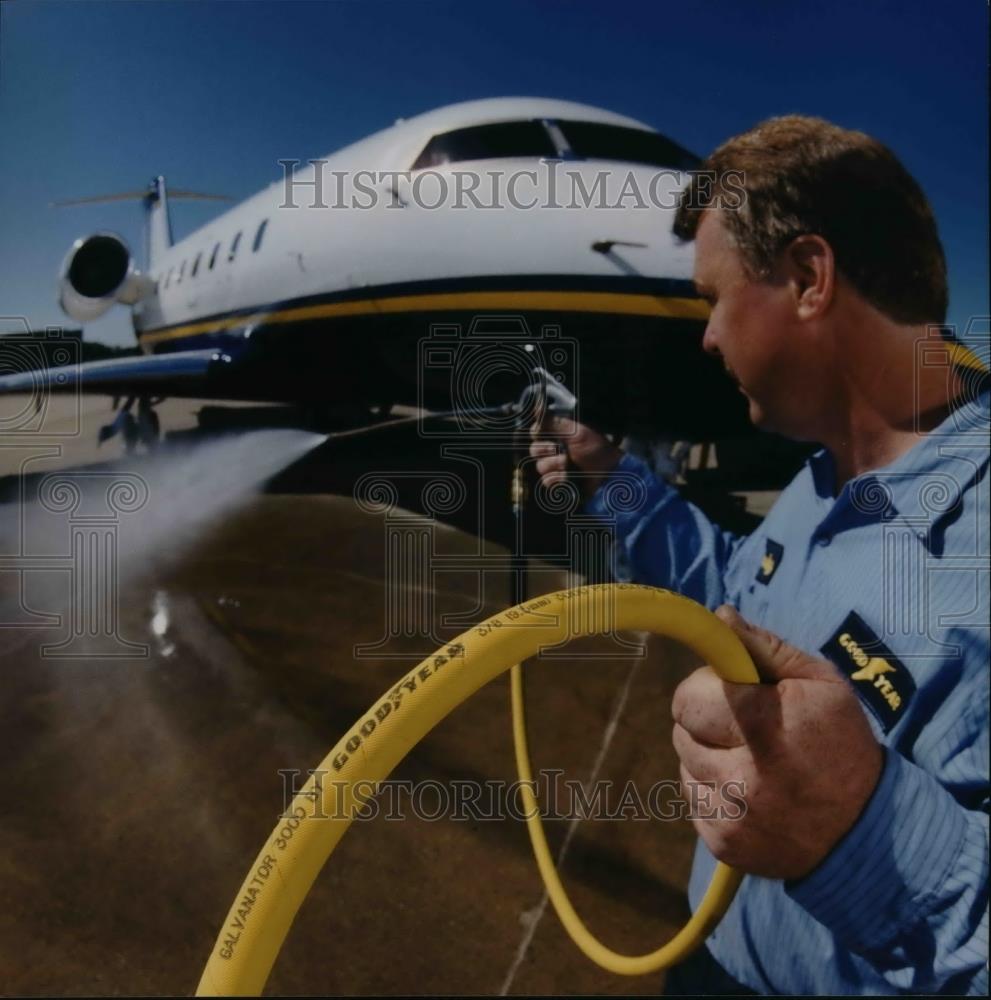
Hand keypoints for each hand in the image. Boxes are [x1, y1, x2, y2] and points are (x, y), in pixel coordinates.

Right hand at [528, 413, 621, 500]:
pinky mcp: (559, 482)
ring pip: (540, 466)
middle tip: (557, 449)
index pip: (537, 432)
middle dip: (544, 450)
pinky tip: (568, 477)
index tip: (540, 433)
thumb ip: (554, 421)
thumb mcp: (576, 432)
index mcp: (560, 436)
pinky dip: (557, 479)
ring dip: (553, 465)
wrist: (607, 474)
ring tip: (568, 464)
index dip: (537, 433)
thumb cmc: (596, 450)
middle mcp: (556, 450)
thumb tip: (538, 404)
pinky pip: (547, 480)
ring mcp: (557, 467)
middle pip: (534, 449)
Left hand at [671, 605, 882, 879]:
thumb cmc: (841, 743)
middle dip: (703, 717)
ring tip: (748, 758)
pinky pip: (693, 799)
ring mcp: (731, 816)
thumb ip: (766, 648)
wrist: (863, 832)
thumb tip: (721, 617)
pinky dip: (712, 790)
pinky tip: (748, 790)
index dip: (706, 686)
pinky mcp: (722, 844)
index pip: (692, 695)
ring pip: (684, 762)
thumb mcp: (821, 684)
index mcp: (768, 727)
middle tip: (739, 722)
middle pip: (681, 727)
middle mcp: (744, 777)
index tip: (726, 687)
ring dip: (706, 754)